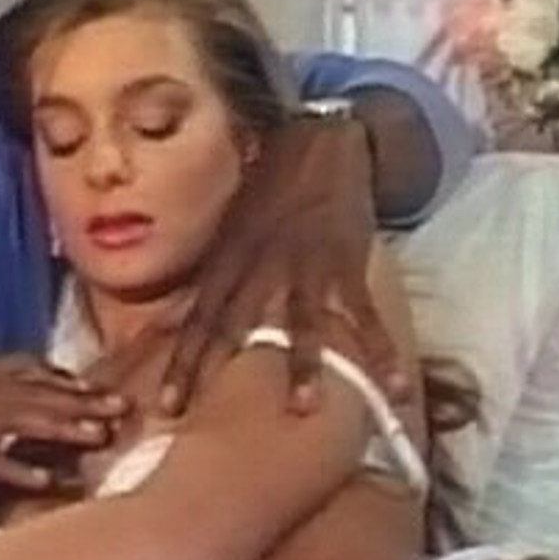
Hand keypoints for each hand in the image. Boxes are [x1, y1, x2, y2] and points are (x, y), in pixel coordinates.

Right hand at [0, 355, 129, 517]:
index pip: (23, 371)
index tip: (103, 392)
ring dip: (62, 428)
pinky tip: (47, 480)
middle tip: (124, 410)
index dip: (65, 381)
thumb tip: (7, 430)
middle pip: (32, 391)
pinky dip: (16, 467)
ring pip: (17, 418)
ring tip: (100, 438)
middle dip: (81, 400)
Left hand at [160, 112, 408, 416]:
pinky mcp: (347, 260)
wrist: (320, 141)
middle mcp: (259, 264)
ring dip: (302, 364)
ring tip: (305, 409)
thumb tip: (179, 326)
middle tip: (194, 418)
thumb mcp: (232, 231)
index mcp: (227, 259)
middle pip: (230, 323)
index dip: (180, 361)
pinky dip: (380, 349)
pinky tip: (394, 385)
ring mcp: (304, 263)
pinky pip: (364, 312)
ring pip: (299, 320)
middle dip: (208, 369)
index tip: (165, 406)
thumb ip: (215, 278)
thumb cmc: (271, 192)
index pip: (197, 318)